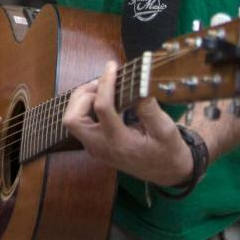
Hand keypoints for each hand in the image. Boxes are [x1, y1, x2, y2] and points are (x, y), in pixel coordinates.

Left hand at [61, 61, 194, 188]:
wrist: (166, 173)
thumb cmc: (168, 151)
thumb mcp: (166, 130)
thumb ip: (150, 110)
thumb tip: (138, 87)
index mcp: (120, 142)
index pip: (102, 108)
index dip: (105, 83)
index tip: (112, 66)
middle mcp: (102, 147)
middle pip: (73, 119)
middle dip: (82, 96)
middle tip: (101, 83)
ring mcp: (96, 148)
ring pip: (72, 122)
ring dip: (81, 101)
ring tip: (102, 89)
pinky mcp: (95, 146)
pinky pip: (80, 124)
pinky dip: (85, 108)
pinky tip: (103, 99)